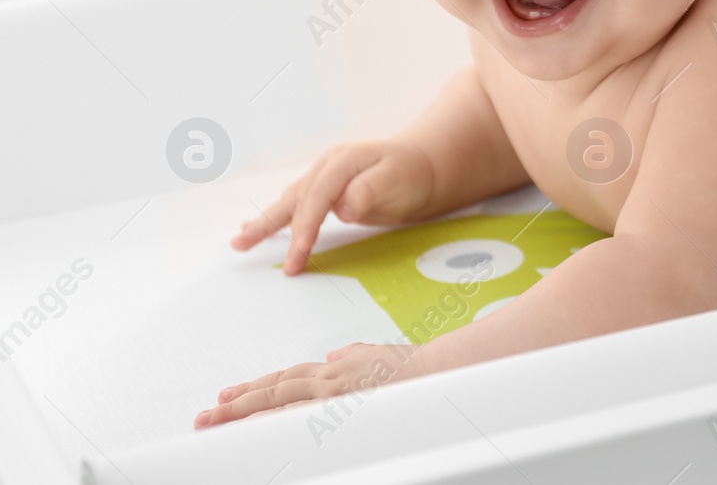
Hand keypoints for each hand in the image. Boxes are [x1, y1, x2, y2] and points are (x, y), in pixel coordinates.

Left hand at [194, 342, 424, 428]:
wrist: (435, 371)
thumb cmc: (411, 366)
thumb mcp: (375, 353)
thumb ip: (351, 355)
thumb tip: (334, 356)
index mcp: (333, 368)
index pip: (283, 378)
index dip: (253, 387)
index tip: (227, 395)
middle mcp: (327, 380)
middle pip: (271, 392)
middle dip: (235, 405)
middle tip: (205, 415)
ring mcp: (333, 398)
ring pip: (278, 408)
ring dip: (245, 417)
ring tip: (217, 426)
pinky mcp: (343, 413)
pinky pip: (301, 424)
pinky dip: (277, 430)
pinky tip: (258, 439)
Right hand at [232, 140, 436, 274]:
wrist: (421, 168)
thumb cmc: (410, 174)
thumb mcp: (398, 178)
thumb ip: (370, 190)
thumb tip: (343, 210)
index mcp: (344, 160)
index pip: (319, 193)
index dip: (308, 221)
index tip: (302, 248)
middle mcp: (327, 167)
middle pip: (296, 198)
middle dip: (273, 226)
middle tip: (252, 250)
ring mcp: (323, 178)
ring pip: (289, 202)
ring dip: (264, 224)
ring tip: (239, 242)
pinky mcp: (323, 192)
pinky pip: (295, 206)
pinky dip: (276, 219)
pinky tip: (251, 227)